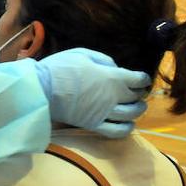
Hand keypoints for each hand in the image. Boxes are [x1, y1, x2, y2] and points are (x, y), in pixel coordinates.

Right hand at [32, 48, 150, 138]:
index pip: (138, 80)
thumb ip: (104, 60)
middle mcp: (113, 96)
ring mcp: (104, 112)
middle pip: (136, 98)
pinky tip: (128, 125)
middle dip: (139, 94)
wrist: (41, 88)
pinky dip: (126, 129)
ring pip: (131, 115)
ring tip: (136, 108)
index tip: (142, 78)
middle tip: (137, 92)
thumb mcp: (83, 54)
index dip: (143, 79)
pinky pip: (117, 131)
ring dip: (137, 111)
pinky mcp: (94, 124)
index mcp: (113, 77)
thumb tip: (116, 68)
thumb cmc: (61, 67)